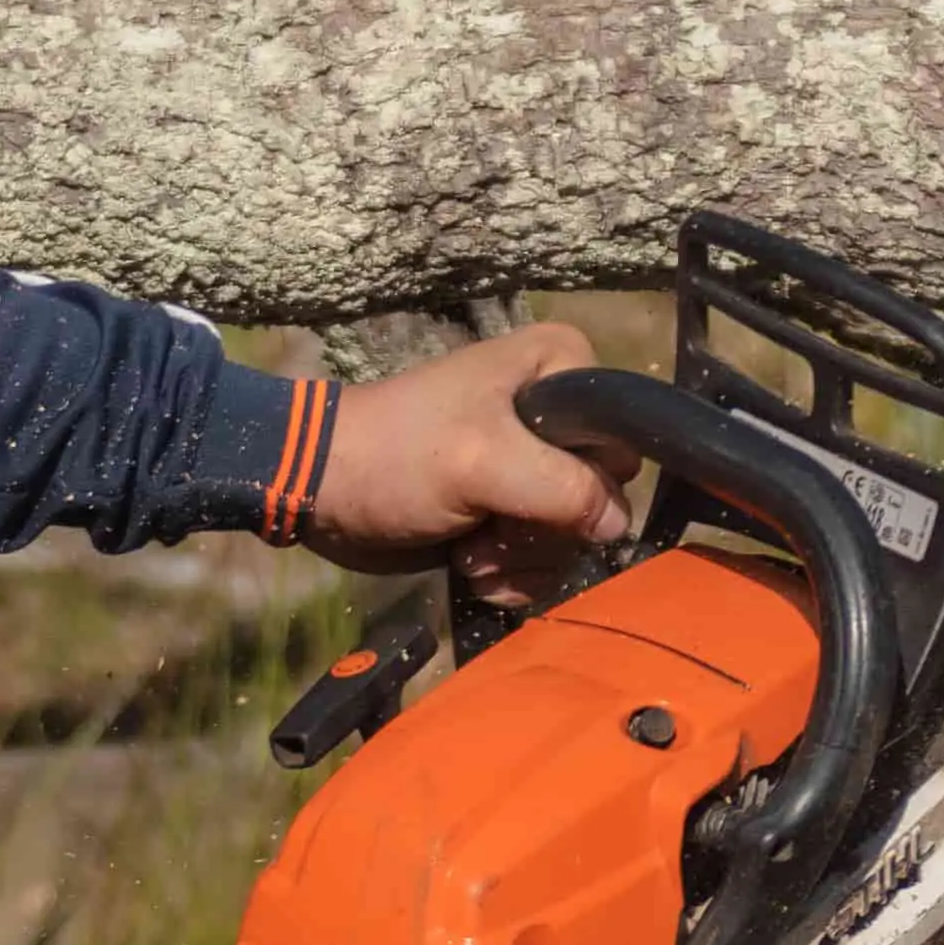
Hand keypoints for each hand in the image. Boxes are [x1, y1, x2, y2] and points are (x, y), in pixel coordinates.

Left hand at [305, 321, 634, 606]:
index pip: (621, 438)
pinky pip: (547, 559)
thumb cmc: (398, 456)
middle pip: (601, 497)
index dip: (588, 479)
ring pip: (575, 537)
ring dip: (526, 559)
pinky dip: (514, 575)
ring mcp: (533, 468)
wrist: (322, 491)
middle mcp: (555, 415)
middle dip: (548, 529)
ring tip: (472, 550)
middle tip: (491, 524)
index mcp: (559, 368)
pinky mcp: (509, 513)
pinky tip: (471, 568)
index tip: (532, 491)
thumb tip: (617, 526)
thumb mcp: (485, 463)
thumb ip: (565, 490)